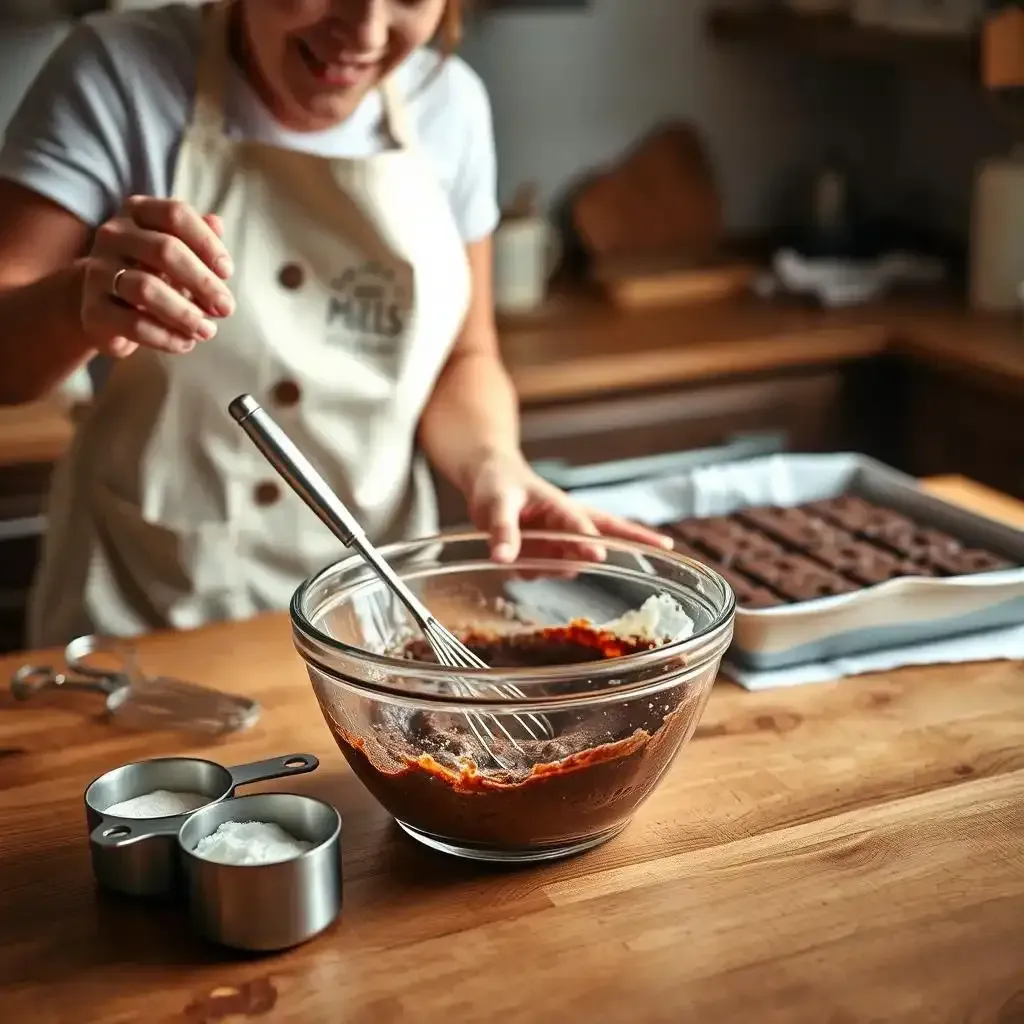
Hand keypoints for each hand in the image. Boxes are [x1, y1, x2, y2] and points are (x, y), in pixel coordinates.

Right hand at [79, 196, 234, 357]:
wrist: (104, 305)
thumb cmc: (152, 273)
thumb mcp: (178, 252)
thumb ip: (199, 239)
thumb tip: (218, 223)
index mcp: (138, 212)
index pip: (176, 215)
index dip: (207, 243)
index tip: (227, 272)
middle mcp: (113, 235)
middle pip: (165, 250)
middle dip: (203, 282)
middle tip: (226, 308)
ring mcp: (98, 270)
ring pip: (147, 288)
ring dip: (185, 313)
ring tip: (208, 330)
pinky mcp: (93, 309)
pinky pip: (134, 324)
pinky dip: (166, 337)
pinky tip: (186, 342)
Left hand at [464, 450, 673, 563]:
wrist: (488, 479)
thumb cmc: (497, 483)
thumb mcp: (494, 503)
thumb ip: (501, 530)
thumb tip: (503, 558)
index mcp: (560, 506)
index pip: (579, 525)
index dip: (587, 540)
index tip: (598, 553)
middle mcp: (568, 524)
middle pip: (610, 532)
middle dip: (636, 539)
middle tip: (667, 547)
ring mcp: (560, 541)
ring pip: (570, 564)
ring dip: (550, 567)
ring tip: (512, 549)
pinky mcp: (548, 554)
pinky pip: (545, 573)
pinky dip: (531, 571)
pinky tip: (512, 556)